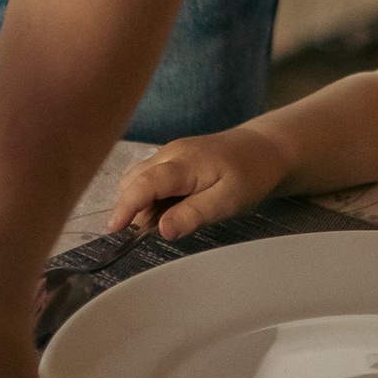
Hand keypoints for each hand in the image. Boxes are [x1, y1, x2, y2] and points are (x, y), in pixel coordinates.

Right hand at [108, 120, 286, 239]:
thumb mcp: (228, 201)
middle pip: (134, 181)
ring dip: (143, 203)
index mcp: (184, 164)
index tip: (113, 228)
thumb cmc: (250, 175)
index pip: (144, 184)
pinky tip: (173, 205)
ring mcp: (169, 153)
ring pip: (139, 179)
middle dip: (135, 208)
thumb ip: (194, 214)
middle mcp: (169, 153)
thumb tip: (161, 229)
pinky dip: (152, 195)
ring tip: (174, 215)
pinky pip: (149, 177)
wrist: (263, 149)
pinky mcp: (171, 157)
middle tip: (161, 227)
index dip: (126, 207)